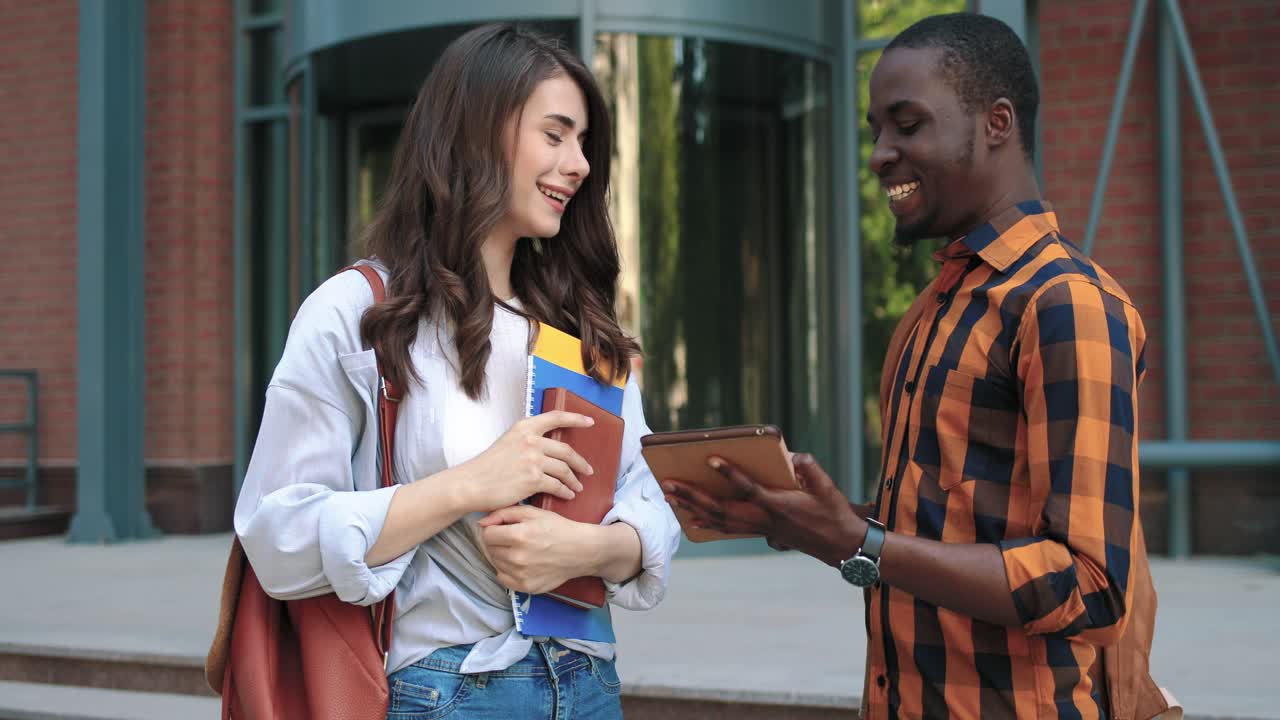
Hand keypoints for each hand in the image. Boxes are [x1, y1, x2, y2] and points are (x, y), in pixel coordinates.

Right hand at [452, 411, 594, 513]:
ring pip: (564, 469)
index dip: (576, 419)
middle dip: (581, 462)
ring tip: (577, 486)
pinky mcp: (533, 479)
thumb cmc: (487, 467)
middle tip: (588, 470)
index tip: (590, 422)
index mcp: (524, 427)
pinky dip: (565, 491)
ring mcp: (533, 459)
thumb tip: (549, 449)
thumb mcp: (507, 442)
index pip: (556, 417)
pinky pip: (557, 485)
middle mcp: (531, 440)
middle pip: (566, 450)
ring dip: (574, 480)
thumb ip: (527, 441)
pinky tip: (567, 494)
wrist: (472, 484)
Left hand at [478, 505, 596, 593]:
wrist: (581, 550)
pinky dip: (508, 571)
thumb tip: (481, 522)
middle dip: (498, 542)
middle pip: (490, 550)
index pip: (487, 534)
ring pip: (496, 564)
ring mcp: (522, 575)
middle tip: (513, 539)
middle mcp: (518, 558)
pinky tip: (521, 563)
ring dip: (503, 556)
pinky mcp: (526, 587)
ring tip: (519, 550)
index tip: (504, 529)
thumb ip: (504, 513)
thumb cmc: (557, 528)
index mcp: (519, 536)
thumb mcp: (533, 513)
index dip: (494, 529)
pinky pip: (503, 578)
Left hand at [662, 453, 867, 566]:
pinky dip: (706, 522)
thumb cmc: (833, 512)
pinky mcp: (759, 531)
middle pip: (721, 508)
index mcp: (779, 505)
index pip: (749, 488)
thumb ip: (810, 469)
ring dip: (692, 508)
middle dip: (692, 496)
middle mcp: (764, 519)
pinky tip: (690, 518)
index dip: (730, 474)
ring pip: (719, 520)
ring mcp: (759, 528)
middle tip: (668, 483)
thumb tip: (793, 456)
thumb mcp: (828, 487)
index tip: (711, 459)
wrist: (839, 544)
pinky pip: (727, 528)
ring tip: (670, 496)